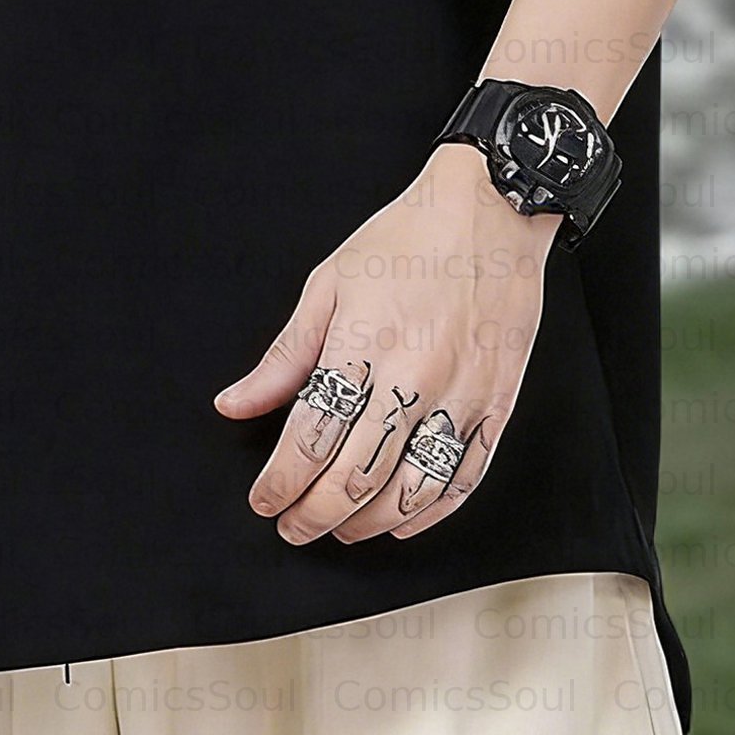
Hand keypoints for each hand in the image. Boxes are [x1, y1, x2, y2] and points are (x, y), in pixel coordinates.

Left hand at [214, 142, 560, 543]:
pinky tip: (400, 519)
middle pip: (356, 476)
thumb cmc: (407, 238)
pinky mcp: (498, 403)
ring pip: (410, 491)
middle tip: (292, 525)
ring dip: (368, 522)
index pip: (310, 438)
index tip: (263, 499)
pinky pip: (463, 478)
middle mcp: (416, 375)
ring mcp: (463, 394)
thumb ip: (284, 356)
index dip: (280, 482)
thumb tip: (236, 404)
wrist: (490, 209)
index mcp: (364, 343)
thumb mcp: (329, 283)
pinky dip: (428, 511)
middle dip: (314, 514)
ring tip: (340, 525)